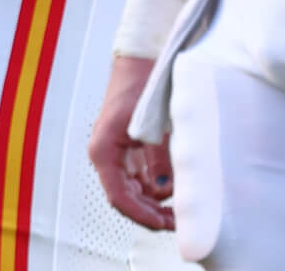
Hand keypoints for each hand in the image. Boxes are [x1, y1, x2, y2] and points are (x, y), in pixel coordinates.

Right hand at [88, 56, 174, 230]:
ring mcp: (117, 152)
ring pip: (133, 190)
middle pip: (126, 197)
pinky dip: (156, 187)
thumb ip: (158, 159)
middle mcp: (107, 154)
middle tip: (179, 222)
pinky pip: (140, 177)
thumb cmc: (141, 84)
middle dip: (150, 213)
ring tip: (181, 207)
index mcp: (104, 150)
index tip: (165, 225)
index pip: (118, 197)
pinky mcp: (129, 148)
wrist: (140, 59)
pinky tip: (175, 187)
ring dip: (154, 202)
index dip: (141, 216)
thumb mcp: (153, 124)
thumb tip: (166, 191)